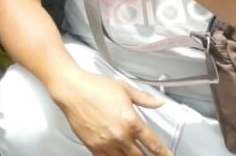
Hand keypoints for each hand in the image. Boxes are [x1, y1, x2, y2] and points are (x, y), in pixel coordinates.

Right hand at [55, 70, 169, 155]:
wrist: (71, 89)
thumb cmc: (94, 86)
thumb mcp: (124, 88)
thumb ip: (144, 98)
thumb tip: (158, 103)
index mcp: (131, 122)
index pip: (154, 144)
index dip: (164, 153)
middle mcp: (121, 136)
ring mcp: (107, 144)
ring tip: (135, 154)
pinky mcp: (94, 147)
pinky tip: (118, 155)